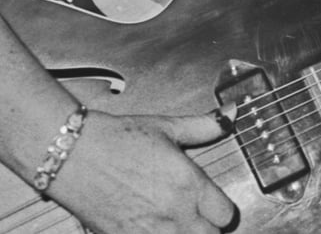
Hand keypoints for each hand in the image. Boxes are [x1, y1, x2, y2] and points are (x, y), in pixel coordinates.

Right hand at [44, 110, 235, 233]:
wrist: (73, 154)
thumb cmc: (118, 139)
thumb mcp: (167, 127)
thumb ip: (205, 125)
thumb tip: (231, 114)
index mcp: (189, 184)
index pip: (225, 214)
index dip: (222, 210)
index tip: (214, 205)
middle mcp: (173, 212)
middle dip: (207, 228)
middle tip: (197, 217)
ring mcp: (148, 232)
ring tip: (174, 223)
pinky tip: (150, 228)